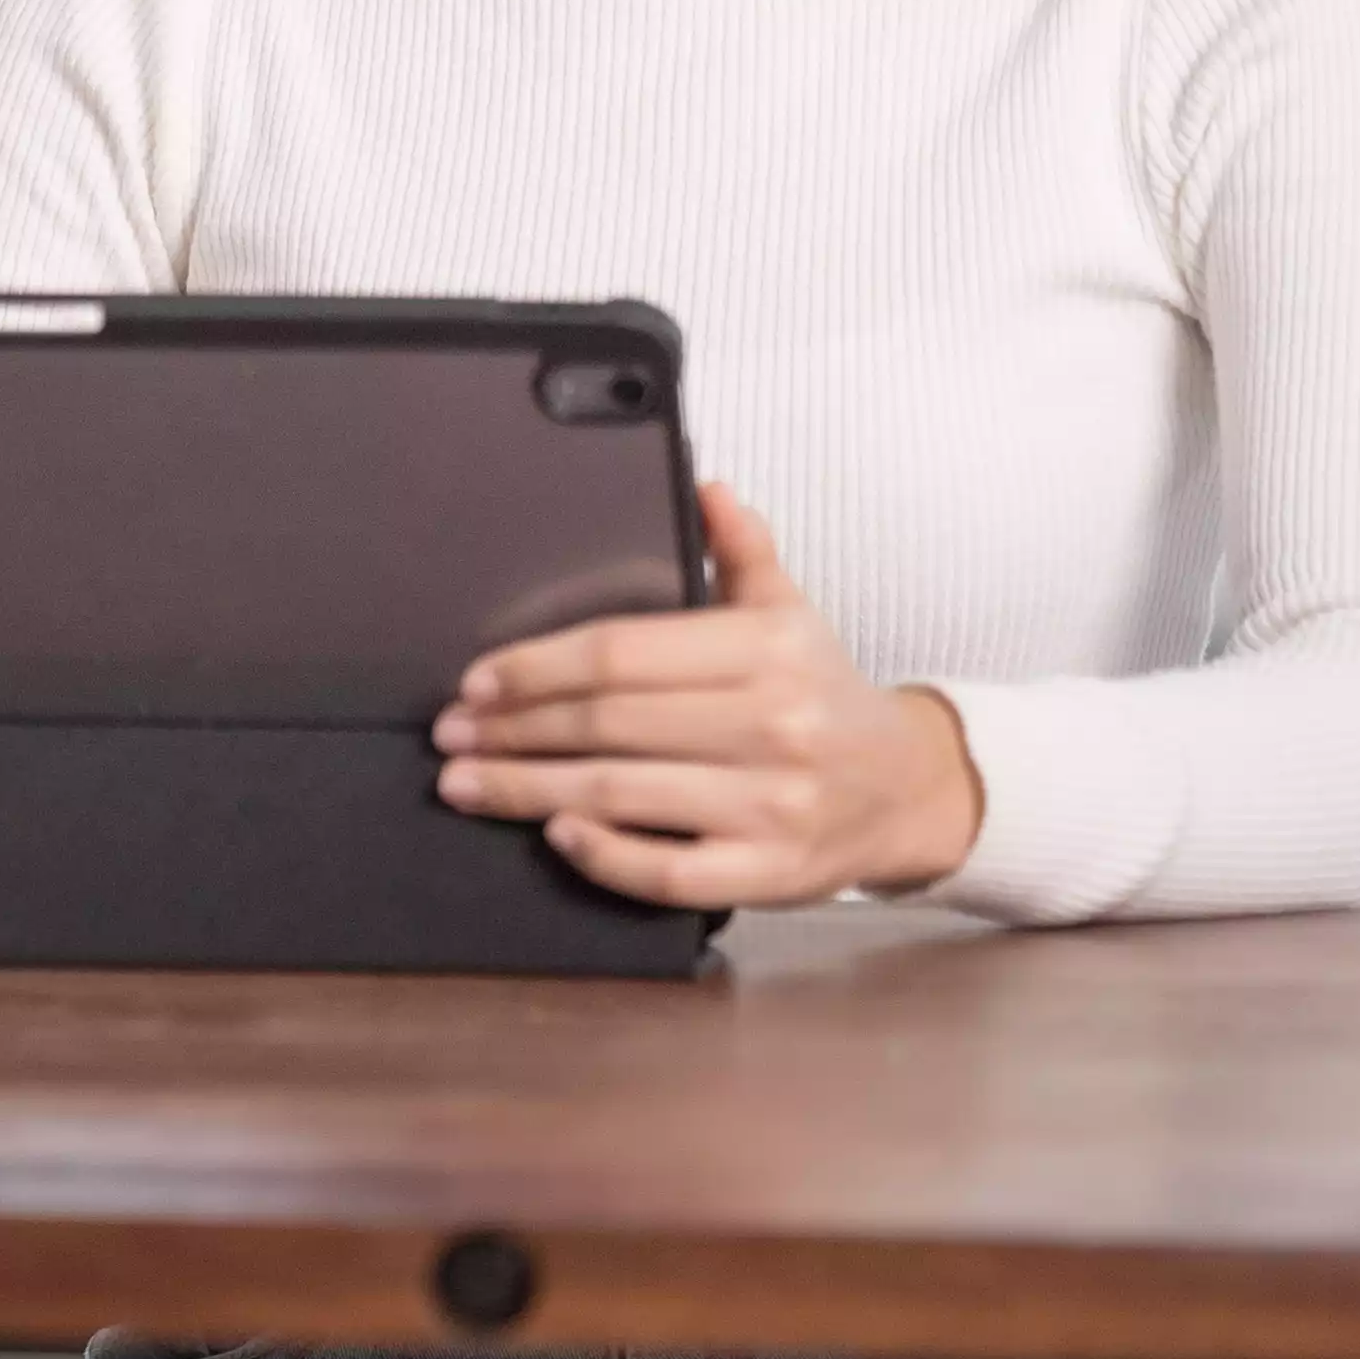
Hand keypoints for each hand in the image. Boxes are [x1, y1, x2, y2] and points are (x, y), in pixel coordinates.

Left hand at [434, 481, 985, 906]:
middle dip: (513, 729)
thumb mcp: (791, 611)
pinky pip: (672, 871)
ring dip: (529, 790)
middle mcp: (773, 726)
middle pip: (608, 723)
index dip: (536, 665)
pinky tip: (556, 835)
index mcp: (765, 651)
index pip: (622, 651)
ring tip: (468, 783)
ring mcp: (773, 805)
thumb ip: (742, 549)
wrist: (909, 790)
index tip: (477, 679)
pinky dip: (606, 856)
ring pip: (623, 794)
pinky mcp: (772, 872)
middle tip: (450, 733)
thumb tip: (706, 485)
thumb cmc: (827, 695)